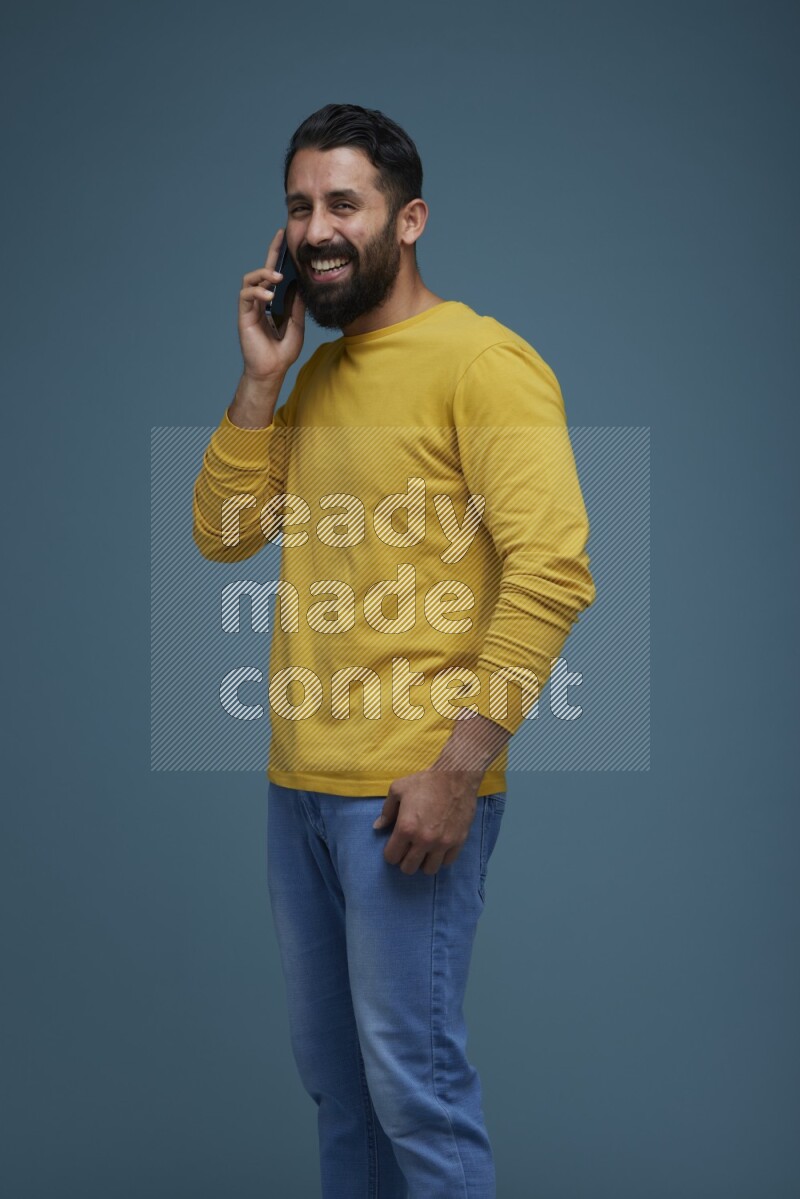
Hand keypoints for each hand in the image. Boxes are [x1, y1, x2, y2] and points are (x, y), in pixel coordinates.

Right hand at [237, 227, 305, 380]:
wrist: (272, 370)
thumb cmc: (282, 352)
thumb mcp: (297, 325)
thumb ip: (297, 306)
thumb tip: (302, 285)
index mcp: (273, 301)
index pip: (276, 275)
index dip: (280, 257)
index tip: (287, 239)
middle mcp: (261, 301)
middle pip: (263, 271)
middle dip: (272, 253)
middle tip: (280, 238)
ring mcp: (251, 307)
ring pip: (251, 279)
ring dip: (264, 274)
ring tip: (277, 278)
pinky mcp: (244, 315)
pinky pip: (246, 295)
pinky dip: (257, 292)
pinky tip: (269, 296)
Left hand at [372, 769, 481, 875]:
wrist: (456, 776)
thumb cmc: (425, 781)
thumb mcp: (398, 789)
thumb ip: (387, 811)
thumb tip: (378, 827)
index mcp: (406, 828)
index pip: (391, 857)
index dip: (391, 853)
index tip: (395, 846)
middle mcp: (424, 840)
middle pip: (408, 868)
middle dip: (405, 860)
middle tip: (408, 849)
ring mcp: (442, 843)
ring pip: (429, 870)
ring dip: (423, 862)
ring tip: (424, 851)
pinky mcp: (458, 842)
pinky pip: (447, 863)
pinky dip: (441, 858)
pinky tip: (438, 848)